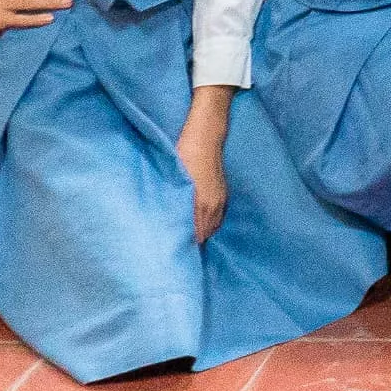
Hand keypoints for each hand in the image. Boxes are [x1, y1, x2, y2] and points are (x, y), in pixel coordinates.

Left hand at [179, 85, 233, 239]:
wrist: (206, 135)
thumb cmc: (185, 156)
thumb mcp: (174, 181)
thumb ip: (174, 206)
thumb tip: (167, 228)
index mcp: (202, 206)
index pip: (196, 239)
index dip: (184, 248)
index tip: (172, 255)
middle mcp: (214, 207)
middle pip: (204, 237)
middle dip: (192, 244)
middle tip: (175, 250)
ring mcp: (220, 201)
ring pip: (211, 228)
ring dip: (200, 234)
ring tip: (185, 240)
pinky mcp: (222, 195)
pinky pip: (215, 218)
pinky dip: (206, 225)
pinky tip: (197, 224)